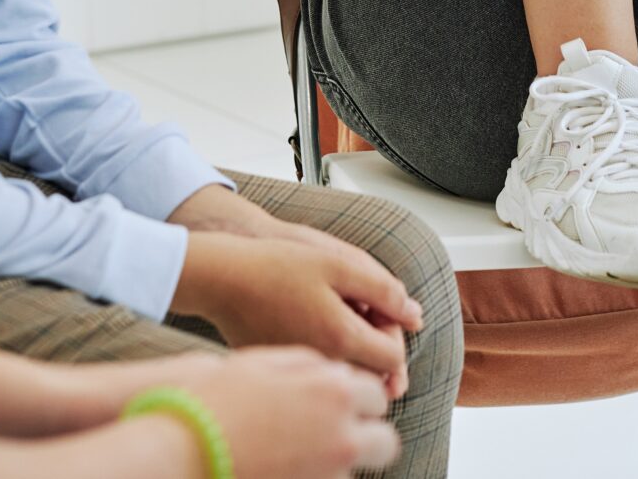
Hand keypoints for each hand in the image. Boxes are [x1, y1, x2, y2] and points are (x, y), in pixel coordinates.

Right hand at [172, 232, 418, 398]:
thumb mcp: (339, 262)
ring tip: (338, 311)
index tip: (378, 309)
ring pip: (346, 374)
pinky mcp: (283, 370)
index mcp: (341, 338)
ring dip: (353, 350)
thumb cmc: (274, 266)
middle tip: (360, 309)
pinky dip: (326, 353)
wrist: (221, 278)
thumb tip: (415, 316)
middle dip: (376, 344)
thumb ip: (384, 289)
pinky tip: (313, 322)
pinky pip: (319, 372)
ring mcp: (301, 371)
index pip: (393, 359)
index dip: (394, 332)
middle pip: (372, 375)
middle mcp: (322, 364)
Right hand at [193, 347, 399, 478]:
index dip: (357, 401)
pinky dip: (312, 478)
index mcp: (334, 391)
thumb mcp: (266, 362)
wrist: (180, 447)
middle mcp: (342, 435)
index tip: (342, 405)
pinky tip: (281, 468)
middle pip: (384, 443)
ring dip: (336, 462)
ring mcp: (329, 475)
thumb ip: (311, 367)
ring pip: (354, 471)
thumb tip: (335, 374)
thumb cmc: (215, 399)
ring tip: (292, 453)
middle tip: (337, 435)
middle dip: (365, 438)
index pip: (376, 396)